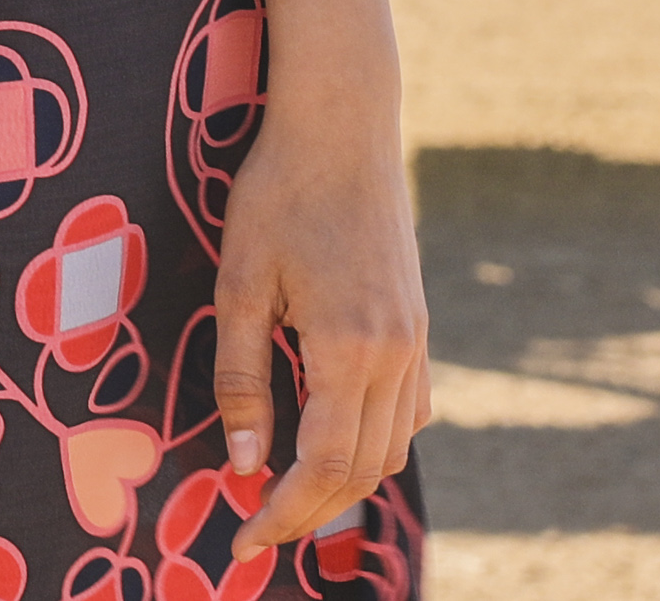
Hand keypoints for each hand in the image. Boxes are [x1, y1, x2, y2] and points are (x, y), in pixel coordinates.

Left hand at [212, 98, 426, 555]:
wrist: (344, 121)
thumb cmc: (279, 191)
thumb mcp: (240, 282)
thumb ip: (242, 379)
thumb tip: (243, 464)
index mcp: (349, 347)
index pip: (322, 466)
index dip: (282, 514)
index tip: (241, 538)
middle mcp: (396, 353)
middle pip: (363, 469)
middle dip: (309, 512)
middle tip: (255, 529)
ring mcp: (416, 339)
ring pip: (395, 446)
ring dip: (346, 481)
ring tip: (288, 493)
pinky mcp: (420, 323)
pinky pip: (410, 409)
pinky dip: (377, 441)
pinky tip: (335, 436)